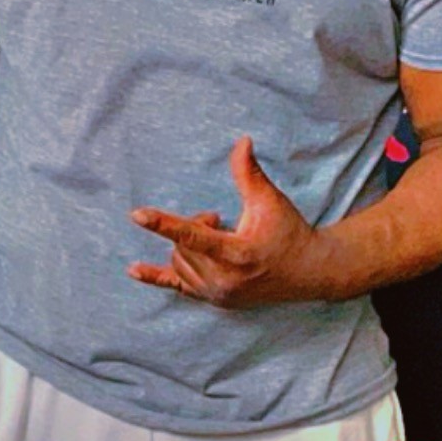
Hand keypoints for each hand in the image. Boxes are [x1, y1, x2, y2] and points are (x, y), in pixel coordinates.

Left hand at [128, 137, 323, 307]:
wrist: (308, 272)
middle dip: (194, 226)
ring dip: (188, 245)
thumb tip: (241, 141)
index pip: (193, 236)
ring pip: (178, 262)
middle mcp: (224, 279)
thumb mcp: (269, 201)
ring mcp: (217, 294)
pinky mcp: (214, 299)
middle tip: (221, 220)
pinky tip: (133, 269)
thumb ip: (249, 174)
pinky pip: (176, 287)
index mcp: (237, 254)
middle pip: (183, 246)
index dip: (164, 223)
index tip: (137, 214)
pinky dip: (153, 277)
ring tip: (218, 239)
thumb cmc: (289, 233)